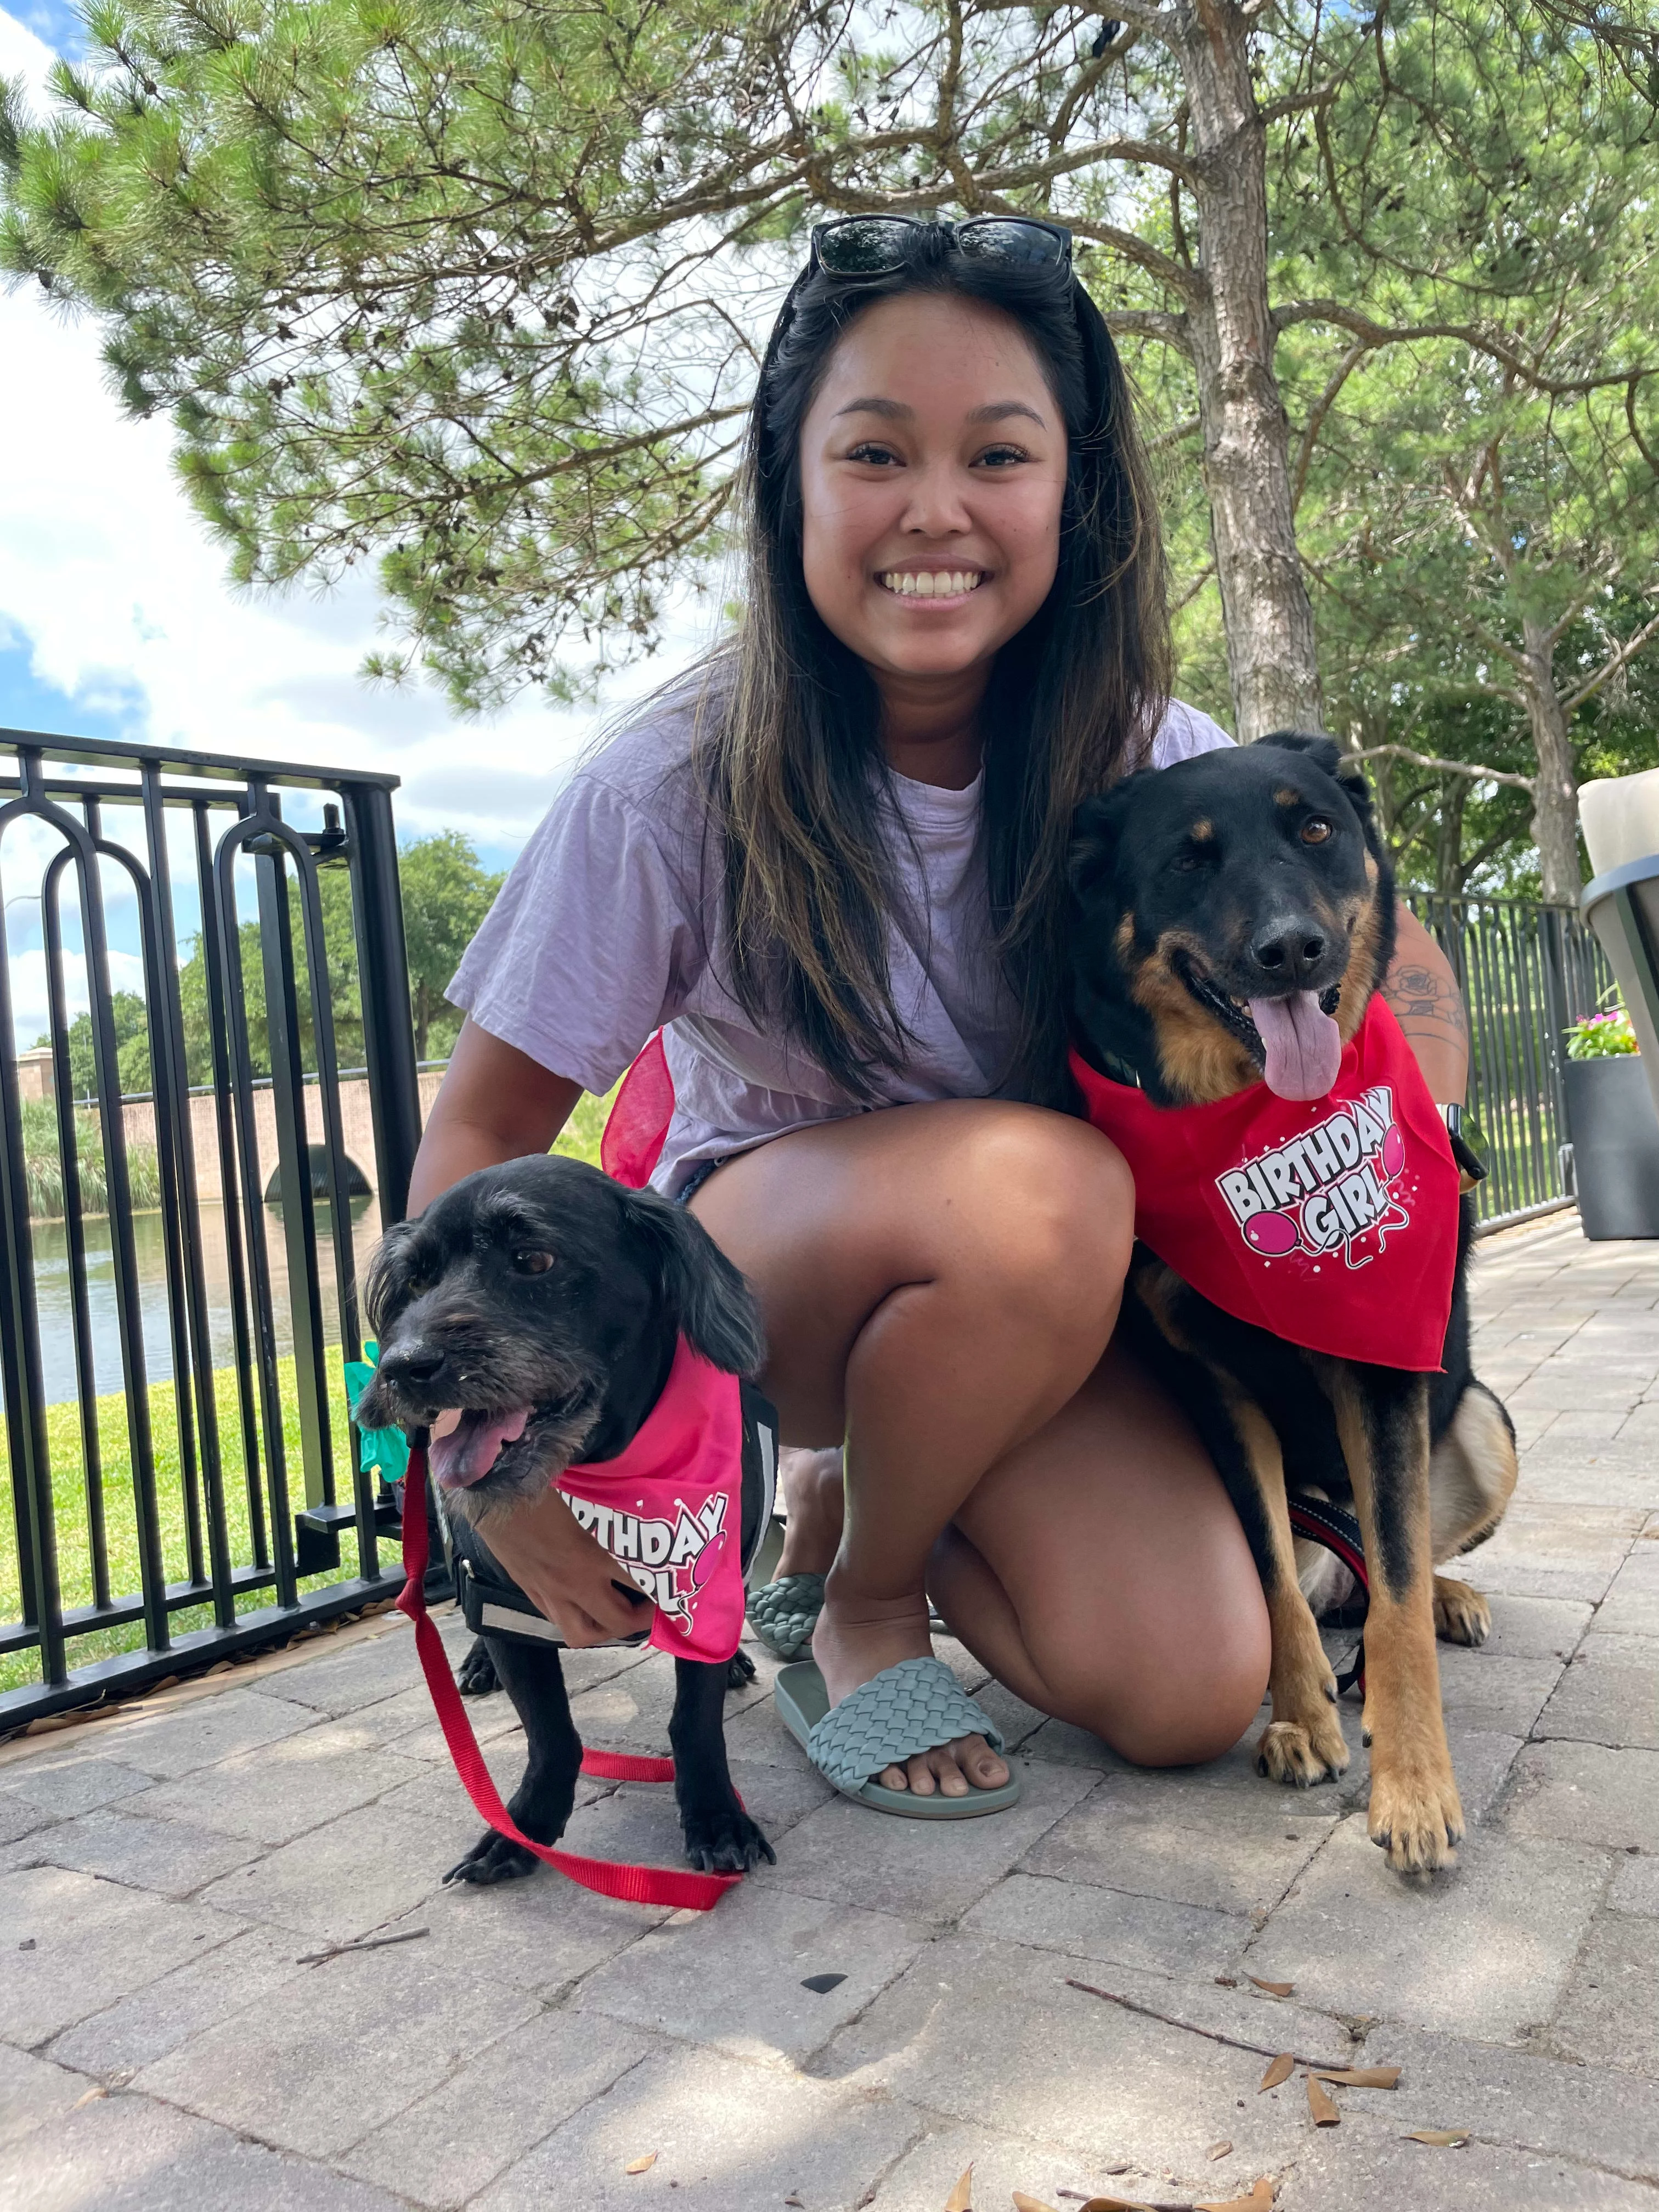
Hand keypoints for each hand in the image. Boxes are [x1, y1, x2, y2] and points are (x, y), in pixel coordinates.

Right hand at [481, 1481, 652, 1646]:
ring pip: (583, 1634)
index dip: (664, 1584)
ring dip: (606, 1629)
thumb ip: (616, 1509)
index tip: (676, 1578)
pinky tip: (584, 1602)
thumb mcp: (589, 1493)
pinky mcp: (528, 1591)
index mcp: (594, 1555)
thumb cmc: (540, 1481)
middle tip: (653, 1601)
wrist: (489, 1489)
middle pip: (618, 1622)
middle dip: (642, 1617)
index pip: (641, 1582)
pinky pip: (558, 1620)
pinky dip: (577, 1619)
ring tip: (618, 1611)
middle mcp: (574, 1582)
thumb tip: (642, 1505)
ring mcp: (548, 1592)